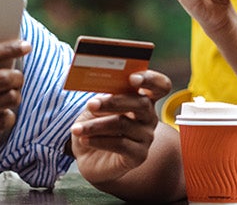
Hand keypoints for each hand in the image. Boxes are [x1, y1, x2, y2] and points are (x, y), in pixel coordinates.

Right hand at [0, 41, 30, 166]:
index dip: (9, 46)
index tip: (25, 44)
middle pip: (4, 78)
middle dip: (17, 74)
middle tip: (17, 74)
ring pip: (8, 100)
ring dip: (14, 94)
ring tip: (9, 92)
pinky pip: (2, 122)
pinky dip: (7, 116)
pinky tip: (0, 111)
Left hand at [70, 69, 172, 183]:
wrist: (89, 157)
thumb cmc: (95, 127)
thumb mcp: (95, 109)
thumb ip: (102, 99)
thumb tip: (99, 97)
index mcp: (142, 98)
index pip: (159, 85)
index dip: (150, 79)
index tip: (133, 78)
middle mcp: (149, 117)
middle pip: (142, 103)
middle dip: (114, 101)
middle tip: (91, 104)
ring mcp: (146, 137)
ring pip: (124, 124)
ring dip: (96, 125)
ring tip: (77, 129)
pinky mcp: (139, 155)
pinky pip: (120, 145)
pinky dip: (99, 141)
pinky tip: (84, 140)